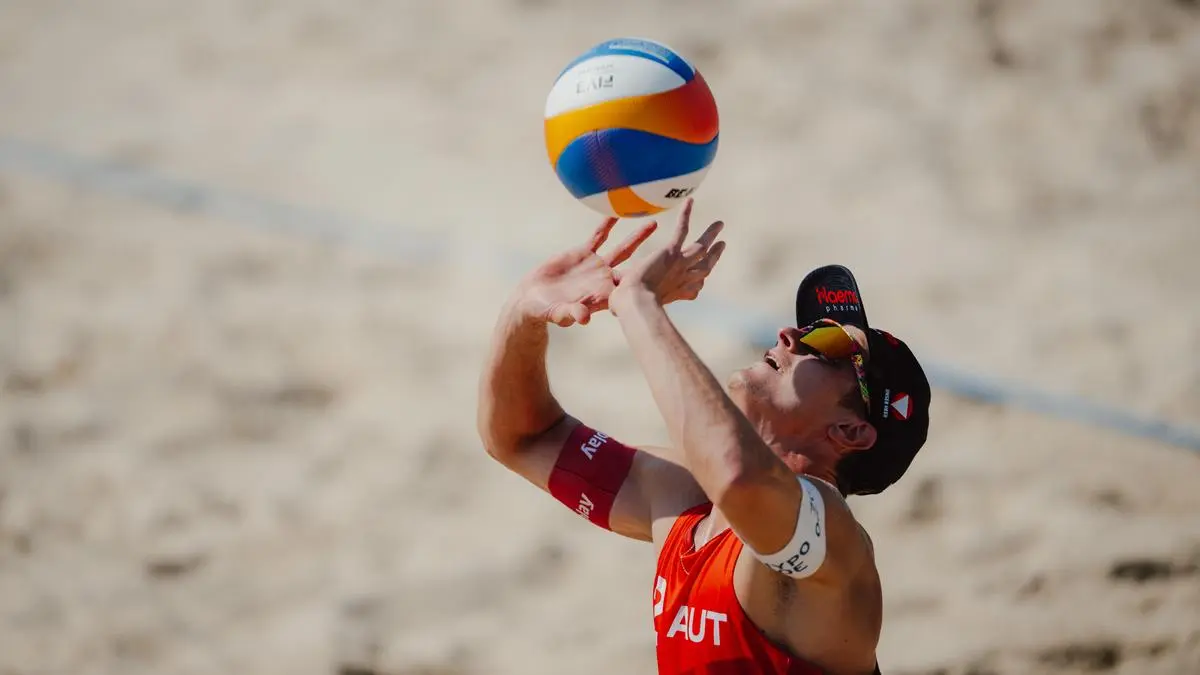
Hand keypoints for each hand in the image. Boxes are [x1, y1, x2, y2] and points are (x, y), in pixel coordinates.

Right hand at [514, 217, 657, 326]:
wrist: (532, 299)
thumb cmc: (546, 311)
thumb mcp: (558, 313)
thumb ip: (571, 313)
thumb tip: (584, 318)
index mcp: (603, 295)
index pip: (629, 290)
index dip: (645, 286)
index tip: (664, 280)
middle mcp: (605, 279)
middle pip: (634, 266)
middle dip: (652, 260)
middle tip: (673, 250)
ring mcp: (596, 265)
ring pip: (622, 249)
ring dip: (637, 237)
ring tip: (654, 223)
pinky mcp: (583, 253)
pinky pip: (598, 236)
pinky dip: (608, 224)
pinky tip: (618, 212)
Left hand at [610, 199, 725, 311]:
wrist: (635, 304)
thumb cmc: (628, 312)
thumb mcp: (630, 307)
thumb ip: (626, 303)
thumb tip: (613, 308)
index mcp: (675, 294)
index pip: (694, 289)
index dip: (698, 283)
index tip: (701, 281)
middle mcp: (683, 280)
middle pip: (705, 267)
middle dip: (714, 256)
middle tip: (722, 245)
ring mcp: (680, 265)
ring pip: (701, 247)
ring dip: (711, 234)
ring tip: (720, 223)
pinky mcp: (671, 253)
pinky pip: (682, 230)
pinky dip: (686, 215)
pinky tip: (690, 200)